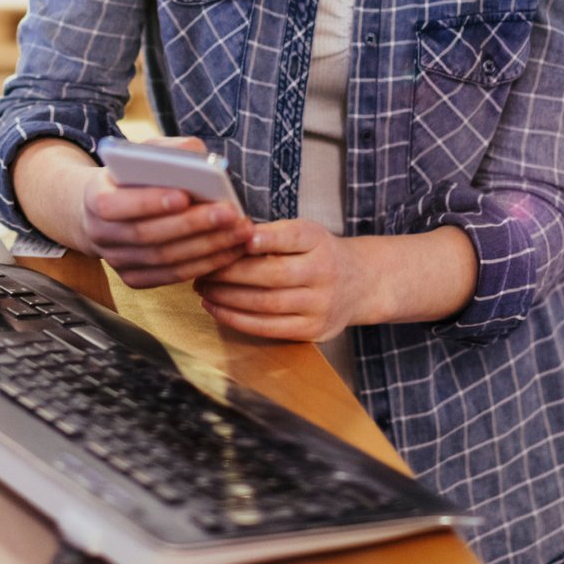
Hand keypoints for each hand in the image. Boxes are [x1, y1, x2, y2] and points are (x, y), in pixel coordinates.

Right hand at [76, 137, 252, 289]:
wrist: (108, 211)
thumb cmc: (133, 176)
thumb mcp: (143, 154)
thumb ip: (168, 149)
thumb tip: (199, 155)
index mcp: (95, 198)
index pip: (115, 205)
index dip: (149, 202)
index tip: (184, 195)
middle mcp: (101, 234)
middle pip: (147, 235)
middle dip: (192, 225)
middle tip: (230, 213)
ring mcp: (117, 261)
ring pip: (164, 259)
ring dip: (207, 247)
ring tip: (240, 231)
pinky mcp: (135, 279)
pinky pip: (172, 276)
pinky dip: (204, 264)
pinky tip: (230, 250)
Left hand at [194, 218, 366, 342]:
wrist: (361, 283)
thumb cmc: (319, 254)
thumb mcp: (305, 233)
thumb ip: (271, 235)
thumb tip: (225, 234)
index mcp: (319, 241)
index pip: (291, 237)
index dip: (265, 239)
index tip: (238, 237)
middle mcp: (324, 273)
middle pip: (272, 274)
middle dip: (230, 272)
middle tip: (202, 268)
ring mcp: (320, 304)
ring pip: (266, 303)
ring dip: (227, 297)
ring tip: (203, 288)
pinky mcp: (313, 330)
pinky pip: (269, 328)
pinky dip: (237, 319)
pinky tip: (217, 308)